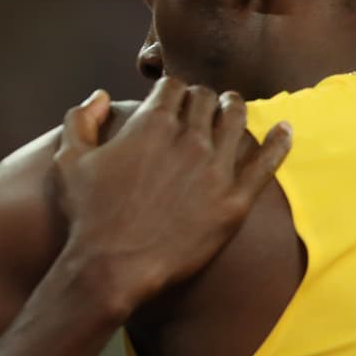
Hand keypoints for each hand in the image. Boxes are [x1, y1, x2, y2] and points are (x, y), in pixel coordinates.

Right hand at [53, 77, 291, 315]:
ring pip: (236, 120)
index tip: (174, 99)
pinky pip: (266, 164)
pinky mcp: (234, 202)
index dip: (174, 90)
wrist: (111, 268)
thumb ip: (81, 118)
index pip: (174, 87)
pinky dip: (279, 142)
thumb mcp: (69, 160)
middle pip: (206, 100)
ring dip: (234, 109)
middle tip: (203, 107)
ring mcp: (215, 170)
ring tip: (233, 109)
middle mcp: (188, 138)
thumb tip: (102, 96)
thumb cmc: (87, 216)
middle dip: (202, 98)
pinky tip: (286, 129)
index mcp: (151, 123)